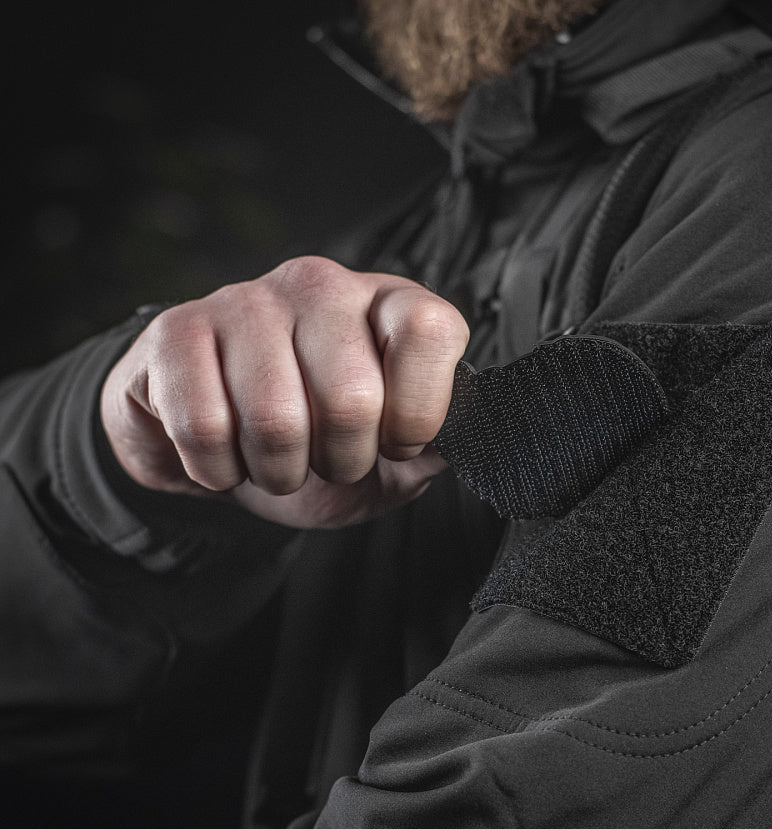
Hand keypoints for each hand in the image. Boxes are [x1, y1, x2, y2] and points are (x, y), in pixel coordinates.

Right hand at [100, 256, 468, 528]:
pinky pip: (203, 427)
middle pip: (353, 399)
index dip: (419, 411)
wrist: (220, 448)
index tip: (396, 443)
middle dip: (342, 462)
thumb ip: (434, 447)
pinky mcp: (176, 331)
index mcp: (387, 305)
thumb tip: (469, 438)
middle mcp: (321, 286)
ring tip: (276, 461)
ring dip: (277, 472)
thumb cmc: (316, 445)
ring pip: (274, 421)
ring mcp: (245, 300)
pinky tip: (224, 456)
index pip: (431, 331)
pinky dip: (218, 470)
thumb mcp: (390, 458)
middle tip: (326, 461)